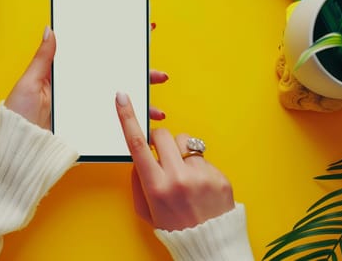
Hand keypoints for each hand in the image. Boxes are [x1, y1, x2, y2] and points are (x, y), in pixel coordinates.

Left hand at [5, 26, 168, 128]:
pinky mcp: (88, 128)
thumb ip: (43, 59)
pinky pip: (113, 124)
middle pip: (115, 78)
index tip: (138, 34)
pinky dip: (130, 124)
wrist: (16, 151)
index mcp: (68, 75)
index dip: (117, 46)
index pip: (96, 56)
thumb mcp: (28, 84)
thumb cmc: (17, 117)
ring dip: (141, 103)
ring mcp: (86, 110)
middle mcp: (80, 91)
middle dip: (140, 76)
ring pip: (119, 102)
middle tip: (159, 75)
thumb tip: (51, 30)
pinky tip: (143, 126)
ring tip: (157, 108)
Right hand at [115, 92, 234, 230]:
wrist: (210, 244)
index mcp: (156, 186)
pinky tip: (200, 185)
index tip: (122, 98)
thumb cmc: (175, 228)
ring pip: (185, 142)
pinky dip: (198, 166)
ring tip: (185, 174)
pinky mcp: (219, 176)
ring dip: (181, 152)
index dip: (127, 118)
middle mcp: (178, 178)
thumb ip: (138, 182)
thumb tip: (140, 158)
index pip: (137, 144)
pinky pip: (203, 157)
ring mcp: (201, 175)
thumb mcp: (146, 211)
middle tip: (162, 155)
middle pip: (162, 135)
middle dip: (159, 139)